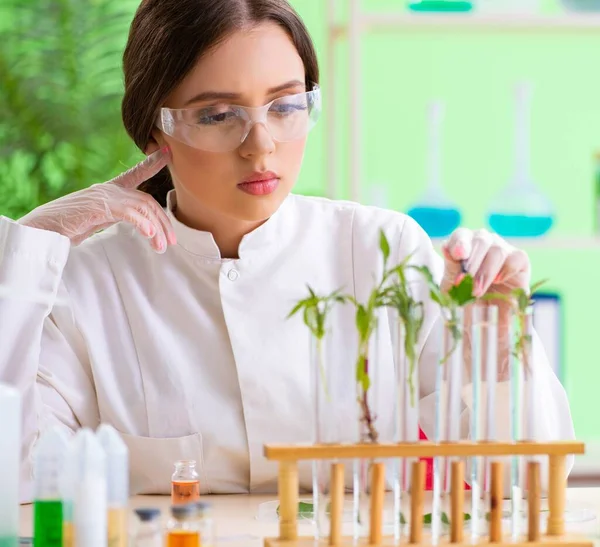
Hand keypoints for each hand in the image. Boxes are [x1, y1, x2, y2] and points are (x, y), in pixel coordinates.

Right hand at [18, 147, 175, 252]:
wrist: (42, 229)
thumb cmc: (67, 226)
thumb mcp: (97, 218)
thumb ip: (115, 215)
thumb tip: (138, 223)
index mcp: (108, 189)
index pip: (135, 173)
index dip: (152, 162)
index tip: (166, 152)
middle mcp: (109, 189)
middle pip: (147, 200)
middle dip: (163, 221)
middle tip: (170, 241)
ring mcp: (104, 196)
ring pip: (142, 208)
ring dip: (155, 230)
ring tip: (161, 247)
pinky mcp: (99, 207)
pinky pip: (128, 213)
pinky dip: (142, 223)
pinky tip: (149, 235)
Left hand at [441, 228, 529, 296]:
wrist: (481, 312)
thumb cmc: (462, 295)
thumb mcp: (451, 286)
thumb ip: (450, 267)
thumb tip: (445, 247)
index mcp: (463, 243)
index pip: (461, 235)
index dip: (459, 244)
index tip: (457, 255)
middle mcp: (483, 241)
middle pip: (481, 241)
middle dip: (472, 264)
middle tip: (464, 283)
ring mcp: (502, 248)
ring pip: (497, 250)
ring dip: (486, 272)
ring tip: (477, 291)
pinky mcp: (520, 260)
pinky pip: (516, 258)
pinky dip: (507, 269)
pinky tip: (498, 281)